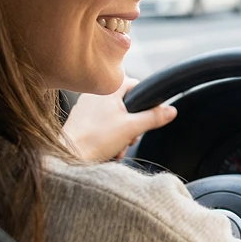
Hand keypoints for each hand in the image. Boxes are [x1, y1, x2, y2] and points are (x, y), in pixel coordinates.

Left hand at [62, 76, 177, 161]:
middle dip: (133, 123)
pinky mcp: (80, 120)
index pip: (136, 85)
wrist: (69, 157)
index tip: (148, 115)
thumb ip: (154, 117)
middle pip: (126, 104)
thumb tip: (171, 110)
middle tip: (131, 136)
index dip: (146, 100)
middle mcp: (94, 94)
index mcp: (108, 90)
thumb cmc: (96, 140)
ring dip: (122, 133)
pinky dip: (109, 136)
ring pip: (114, 116)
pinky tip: (109, 149)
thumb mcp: (133, 128)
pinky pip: (102, 124)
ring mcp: (85, 107)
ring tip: (119, 146)